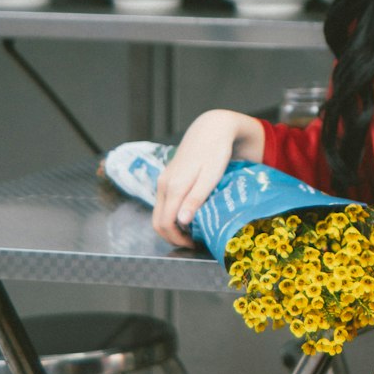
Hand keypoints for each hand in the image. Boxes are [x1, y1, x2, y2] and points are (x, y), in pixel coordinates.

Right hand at [152, 109, 263, 246]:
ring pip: (159, 213)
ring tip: (192, 231)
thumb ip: (196, 199)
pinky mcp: (167, 178)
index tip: (195, 244)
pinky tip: (189, 215)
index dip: (178, 239)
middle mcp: (164, 184)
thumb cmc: (216, 151)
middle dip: (172, 237)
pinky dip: (171, 215)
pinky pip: (163, 203)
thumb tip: (181, 222)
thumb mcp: (210, 176)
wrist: (211, 128)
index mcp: (174, 186)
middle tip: (193, 242)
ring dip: (171, 227)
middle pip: (158, 222)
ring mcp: (164, 181)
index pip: (165, 223)